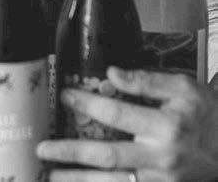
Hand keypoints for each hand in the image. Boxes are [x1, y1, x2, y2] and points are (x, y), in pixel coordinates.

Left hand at [36, 67, 217, 180]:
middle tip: (42, 149)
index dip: (87, 103)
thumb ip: (146, 81)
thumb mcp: (183, 88)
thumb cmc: (206, 113)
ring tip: (50, 176)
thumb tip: (110, 73)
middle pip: (108, 158)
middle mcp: (160, 159)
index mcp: (165, 127)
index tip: (64, 95)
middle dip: (71, 154)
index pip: (116, 114)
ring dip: (79, 181)